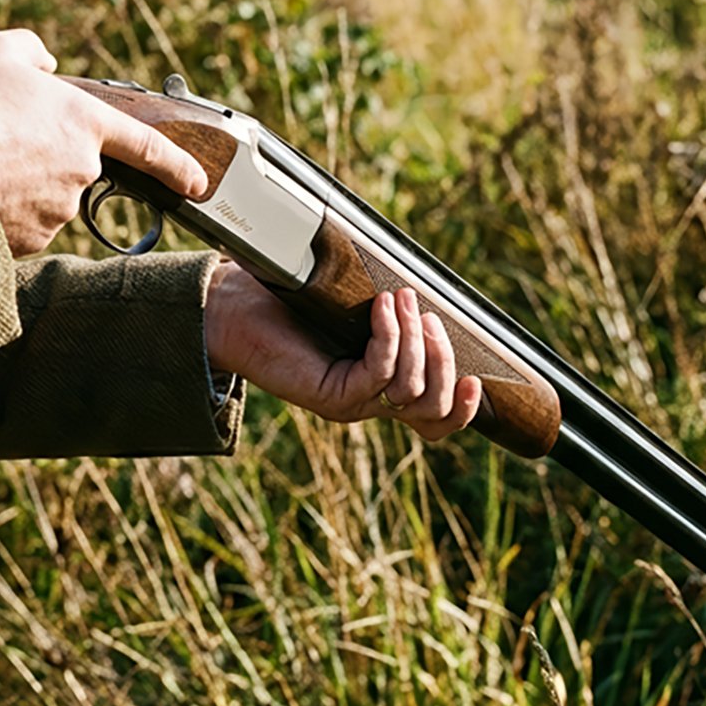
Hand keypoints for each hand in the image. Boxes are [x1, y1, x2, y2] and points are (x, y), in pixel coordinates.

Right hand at [0, 31, 206, 256]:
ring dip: (18, 183)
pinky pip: (19, 224)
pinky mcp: (27, 241)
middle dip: (43, 156)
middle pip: (73, 166)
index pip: (147, 147)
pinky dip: (0, 210)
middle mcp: (80, 171)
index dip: (176, 165)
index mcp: (85, 123)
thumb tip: (45, 63)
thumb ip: (32, 50)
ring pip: (44, 196)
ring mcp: (55, 211)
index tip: (197, 183)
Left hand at [204, 261, 480, 441]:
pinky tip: (384, 306)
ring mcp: (349, 402)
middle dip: (444, 360)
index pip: (434, 421)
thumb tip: (424, 283)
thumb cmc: (285, 300)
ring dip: (418, 340)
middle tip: (431, 316)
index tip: (475, 378)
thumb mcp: (349, 304)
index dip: (461, 408)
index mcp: (379, 388)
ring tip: (403, 299)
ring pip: (410, 391)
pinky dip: (391, 337)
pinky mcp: (330, 395)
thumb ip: (386, 307)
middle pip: (432, 411)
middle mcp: (367, 402)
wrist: (230, 310)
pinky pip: (379, 373)